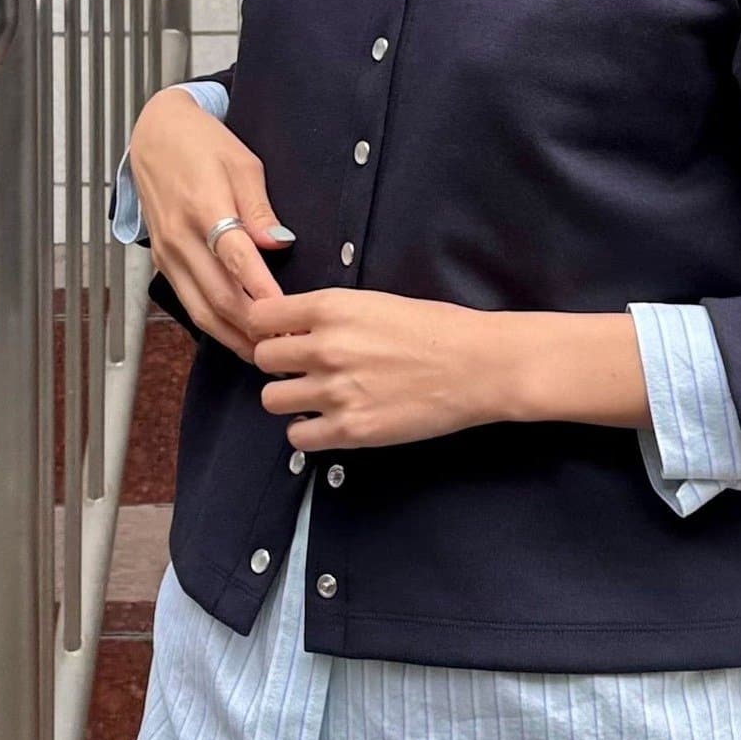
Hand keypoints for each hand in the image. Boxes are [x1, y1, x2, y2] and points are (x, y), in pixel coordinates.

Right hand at [129, 87, 295, 362]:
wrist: (155, 134)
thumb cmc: (201, 143)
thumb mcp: (243, 163)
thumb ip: (259, 209)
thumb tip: (277, 245)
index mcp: (203, 207)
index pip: (236, 260)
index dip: (262, 291)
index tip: (287, 314)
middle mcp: (180, 237)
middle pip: (218, 296)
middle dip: (253, 327)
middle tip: (287, 345)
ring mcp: (167, 253)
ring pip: (200, 309)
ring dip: (233, 337)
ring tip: (266, 353)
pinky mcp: (162, 262)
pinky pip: (188, 302)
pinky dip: (214, 325)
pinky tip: (238, 337)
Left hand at [247, 288, 514, 448]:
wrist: (480, 366)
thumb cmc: (439, 329)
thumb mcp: (377, 303)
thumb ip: (332, 315)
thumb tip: (297, 330)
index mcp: (331, 308)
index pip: (261, 317)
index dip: (269, 328)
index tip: (284, 336)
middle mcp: (325, 348)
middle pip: (262, 359)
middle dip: (279, 364)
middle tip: (304, 369)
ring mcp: (335, 391)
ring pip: (271, 400)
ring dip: (290, 399)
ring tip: (317, 397)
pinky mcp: (351, 429)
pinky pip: (298, 436)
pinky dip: (308, 431)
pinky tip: (329, 421)